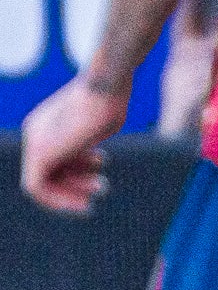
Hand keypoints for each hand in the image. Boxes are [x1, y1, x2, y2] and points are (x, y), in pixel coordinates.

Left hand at [16, 78, 129, 214]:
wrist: (104, 85)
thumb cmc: (111, 100)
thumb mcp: (98, 124)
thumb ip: (88, 144)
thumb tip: (94, 158)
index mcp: (47, 125)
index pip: (54, 156)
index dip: (76, 171)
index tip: (99, 175)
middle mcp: (35, 134)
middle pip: (48, 170)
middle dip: (74, 185)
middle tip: (101, 190)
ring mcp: (35, 143)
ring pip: (42, 182)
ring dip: (69, 195)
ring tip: (100, 191)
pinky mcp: (41, 153)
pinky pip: (36, 187)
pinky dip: (57, 200)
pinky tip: (81, 204)